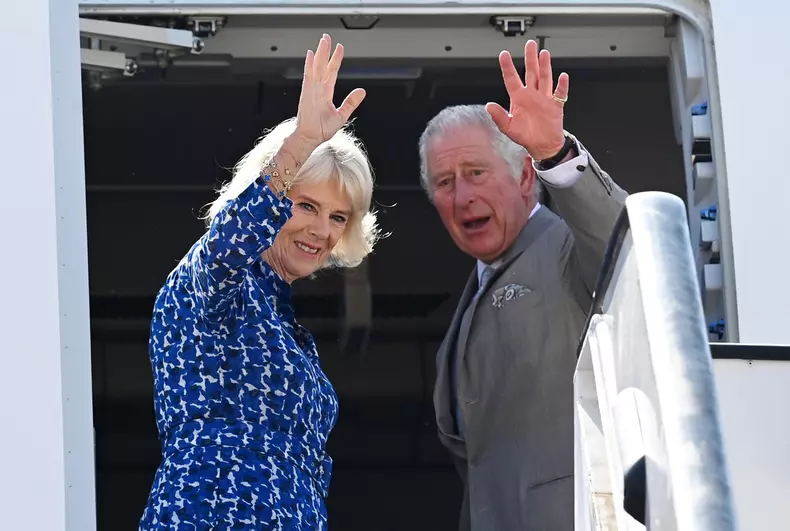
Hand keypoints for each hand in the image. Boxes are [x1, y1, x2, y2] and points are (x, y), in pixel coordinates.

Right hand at [294, 34, 366, 146]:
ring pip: (316, 68)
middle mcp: (318, 89)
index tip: (339, 48)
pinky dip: (309, 65)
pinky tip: (310, 55)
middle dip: (325, 51)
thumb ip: (351, 102)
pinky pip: (308, 77)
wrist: (310, 138)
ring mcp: (311, 90)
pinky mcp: (306, 94)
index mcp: (326, 93)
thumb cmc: (322, 129)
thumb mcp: (341, 115)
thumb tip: (362, 91)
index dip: (335, 60)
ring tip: (322, 41)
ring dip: (319, 54)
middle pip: (322, 66)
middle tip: (327, 37)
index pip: (332, 72)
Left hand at [485, 40, 568, 160]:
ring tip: (543, 53)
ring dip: (545, 66)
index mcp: (519, 98)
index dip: (507, 66)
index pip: (512, 79)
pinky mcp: (556, 105)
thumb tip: (488, 106)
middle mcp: (532, 95)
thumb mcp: (508, 127)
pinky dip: (562, 85)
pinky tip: (562, 76)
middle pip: (531, 72)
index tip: (504, 54)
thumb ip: (498, 116)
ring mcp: (544, 98)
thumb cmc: (525, 136)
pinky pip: (559, 93)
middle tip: (530, 44)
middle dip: (530, 58)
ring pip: (544, 78)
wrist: (542, 145)